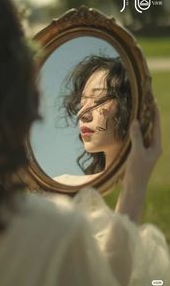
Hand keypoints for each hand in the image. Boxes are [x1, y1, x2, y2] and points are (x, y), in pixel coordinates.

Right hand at [116, 105, 161, 221]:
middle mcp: (153, 146)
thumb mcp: (137, 152)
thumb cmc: (137, 170)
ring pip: (144, 132)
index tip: (152, 100)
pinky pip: (138, 138)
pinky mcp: (139, 153)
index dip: (154, 112)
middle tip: (143, 102)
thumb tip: (136, 121)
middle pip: (151, 127)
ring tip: (137, 110)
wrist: (134, 186)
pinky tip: (129, 126)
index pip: (156, 125)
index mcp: (156, 145)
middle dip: (148, 115)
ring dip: (141, 122)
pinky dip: (135, 131)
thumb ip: (137, 137)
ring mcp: (146, 149)